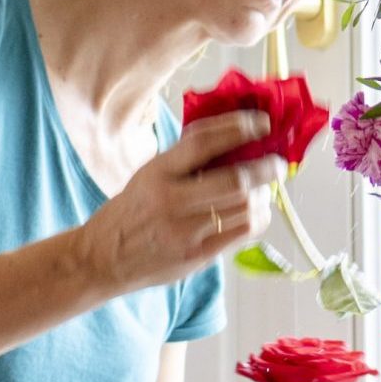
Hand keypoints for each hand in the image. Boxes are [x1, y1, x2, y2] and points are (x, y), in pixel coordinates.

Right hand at [72, 110, 278, 297]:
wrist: (102, 258)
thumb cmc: (130, 212)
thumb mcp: (148, 175)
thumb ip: (184, 160)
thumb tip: (234, 138)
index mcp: (157, 172)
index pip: (203, 141)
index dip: (238, 127)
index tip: (262, 122)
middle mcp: (171, 200)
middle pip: (235, 179)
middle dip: (266, 168)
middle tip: (278, 163)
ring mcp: (185, 231)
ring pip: (245, 207)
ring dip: (264, 196)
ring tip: (265, 190)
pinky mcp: (196, 256)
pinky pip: (242, 232)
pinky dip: (258, 218)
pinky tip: (256, 211)